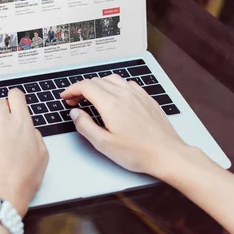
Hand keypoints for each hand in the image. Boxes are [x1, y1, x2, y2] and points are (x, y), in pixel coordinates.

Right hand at [60, 74, 187, 176]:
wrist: (168, 154)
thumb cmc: (138, 152)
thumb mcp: (104, 144)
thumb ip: (85, 126)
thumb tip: (75, 113)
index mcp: (111, 104)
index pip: (85, 86)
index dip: (72, 89)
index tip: (66, 97)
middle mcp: (124, 95)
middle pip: (97, 81)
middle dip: (82, 88)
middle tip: (75, 101)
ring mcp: (137, 95)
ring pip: (112, 79)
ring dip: (98, 85)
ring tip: (92, 97)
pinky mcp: (147, 99)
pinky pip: (127, 84)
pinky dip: (115, 86)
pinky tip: (115, 96)